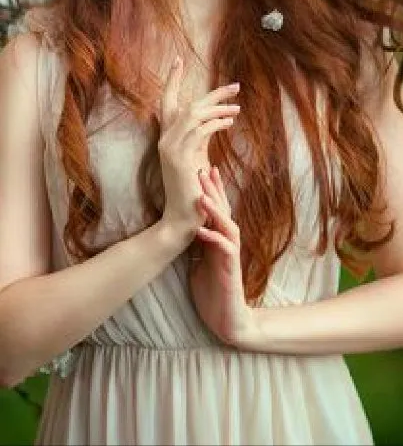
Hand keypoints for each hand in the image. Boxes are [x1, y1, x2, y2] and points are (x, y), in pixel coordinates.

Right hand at [158, 57, 240, 235]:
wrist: (181, 220)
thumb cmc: (193, 192)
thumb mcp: (196, 160)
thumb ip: (200, 140)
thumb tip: (214, 122)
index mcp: (168, 139)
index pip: (167, 102)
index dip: (172, 81)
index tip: (178, 60)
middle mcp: (166, 140)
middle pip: (186, 104)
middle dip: (212, 93)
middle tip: (235, 86)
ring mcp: (171, 148)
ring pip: (194, 114)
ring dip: (218, 108)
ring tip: (237, 109)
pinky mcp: (180, 157)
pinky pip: (200, 130)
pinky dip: (216, 122)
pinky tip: (230, 122)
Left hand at [188, 166, 252, 346]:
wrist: (227, 320)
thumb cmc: (213, 293)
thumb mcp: (199, 264)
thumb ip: (198, 246)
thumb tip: (184, 230)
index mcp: (218, 241)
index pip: (217, 211)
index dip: (212, 191)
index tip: (203, 170)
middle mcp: (227, 245)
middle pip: (224, 212)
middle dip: (214, 191)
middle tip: (204, 169)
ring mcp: (231, 257)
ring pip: (228, 227)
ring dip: (215, 212)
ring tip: (202, 196)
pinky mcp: (231, 271)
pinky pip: (226, 251)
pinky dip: (215, 239)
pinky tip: (203, 232)